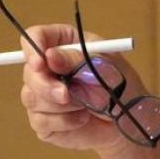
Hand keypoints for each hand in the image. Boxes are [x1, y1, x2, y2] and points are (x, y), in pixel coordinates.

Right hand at [20, 24, 147, 153]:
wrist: (130, 119)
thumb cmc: (122, 85)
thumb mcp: (105, 66)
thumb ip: (77, 60)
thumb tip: (49, 55)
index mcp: (67, 45)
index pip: (38, 36)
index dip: (33, 46)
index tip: (40, 62)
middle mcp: (51, 67)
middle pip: (29, 71)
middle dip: (46, 85)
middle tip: (65, 94)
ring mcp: (44, 94)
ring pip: (31, 97)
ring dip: (62, 105)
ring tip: (88, 105)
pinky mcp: (44, 119)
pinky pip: (39, 121)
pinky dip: (64, 121)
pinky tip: (82, 118)